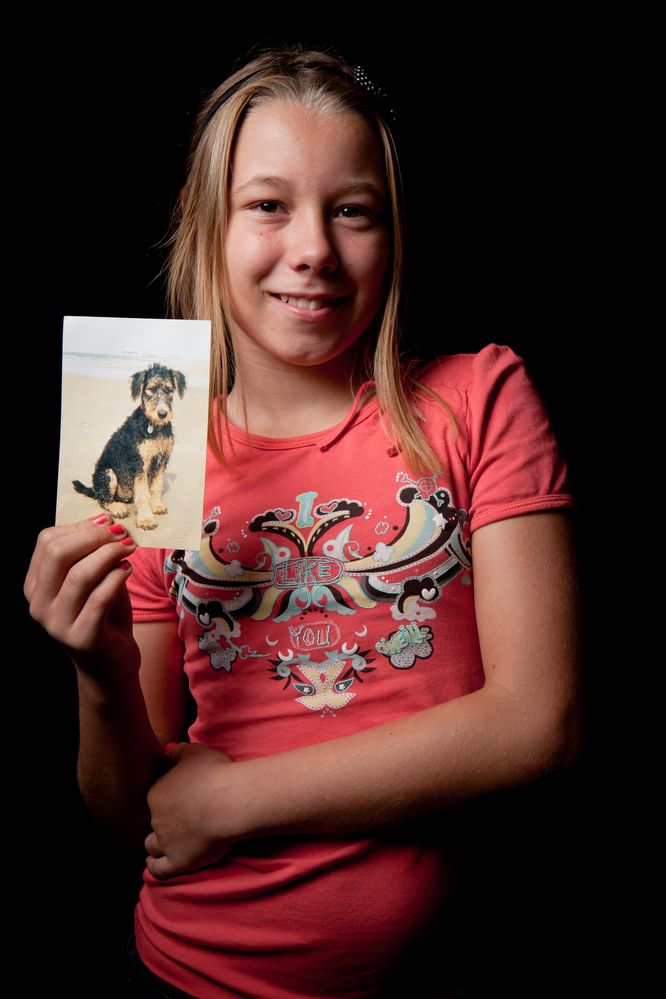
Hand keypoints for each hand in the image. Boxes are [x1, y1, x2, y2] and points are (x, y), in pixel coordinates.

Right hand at [24, 514, 138, 679]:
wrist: (111, 661)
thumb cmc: (103, 614)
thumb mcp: (93, 579)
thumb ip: (91, 554)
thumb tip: (106, 521)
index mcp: (35, 585)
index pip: (46, 542)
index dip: (79, 526)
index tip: (107, 520)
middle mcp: (38, 605)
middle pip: (58, 554)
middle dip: (94, 537)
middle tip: (121, 532)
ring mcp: (57, 624)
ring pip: (80, 575)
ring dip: (109, 554)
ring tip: (129, 548)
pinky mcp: (82, 638)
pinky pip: (100, 598)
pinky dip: (117, 578)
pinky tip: (127, 570)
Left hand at [145, 743, 234, 879]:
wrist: (229, 801)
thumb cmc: (214, 773)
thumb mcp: (194, 752)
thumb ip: (177, 752)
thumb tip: (168, 752)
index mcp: (157, 793)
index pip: (156, 797)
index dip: (167, 798)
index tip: (179, 799)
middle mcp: (156, 818)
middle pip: (154, 821)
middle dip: (163, 821)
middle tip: (178, 820)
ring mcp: (166, 842)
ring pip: (152, 845)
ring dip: (155, 844)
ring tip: (160, 845)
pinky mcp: (178, 861)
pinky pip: (158, 869)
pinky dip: (154, 867)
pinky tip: (153, 865)